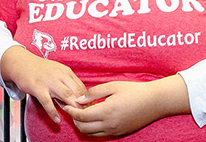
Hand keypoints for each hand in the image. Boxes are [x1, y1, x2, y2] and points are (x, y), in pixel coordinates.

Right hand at [1, 46, 86, 122]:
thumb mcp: (57, 71)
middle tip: (84, 115)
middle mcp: (59, 74)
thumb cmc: (41, 69)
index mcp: (65, 71)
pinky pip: (48, 102)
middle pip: (76, 91)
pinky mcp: (38, 88)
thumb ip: (67, 82)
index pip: (81, 86)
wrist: (22, 63)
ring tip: (74, 117)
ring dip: (72, 108)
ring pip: (66, 95)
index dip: (86, 99)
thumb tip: (77, 98)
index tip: (87, 108)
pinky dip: (53, 112)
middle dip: (82, 105)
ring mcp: (48, 81)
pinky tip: (57, 119)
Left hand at [64, 75, 189, 136]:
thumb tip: (79, 99)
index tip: (65, 104)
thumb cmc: (133, 90)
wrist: (154, 102)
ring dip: (82, 125)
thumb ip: (93, 93)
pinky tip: (92, 116)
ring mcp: (115, 131)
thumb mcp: (111, 86)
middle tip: (71, 108)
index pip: (82, 116)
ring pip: (91, 134)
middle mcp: (110, 125)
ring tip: (80, 112)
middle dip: (74, 119)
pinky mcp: (120, 133)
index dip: (71, 111)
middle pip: (84, 128)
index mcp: (106, 112)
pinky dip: (92, 128)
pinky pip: (101, 134)